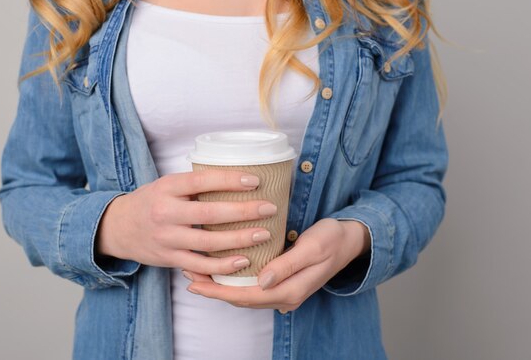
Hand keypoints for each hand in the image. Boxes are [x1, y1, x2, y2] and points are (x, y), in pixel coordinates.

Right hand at [96, 169, 278, 275]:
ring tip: (264, 234)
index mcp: (167, 187)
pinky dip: (222, 266)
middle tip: (269, 208)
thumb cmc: (151, 201)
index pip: (201, 181)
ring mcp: (167, 238)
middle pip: (210, 213)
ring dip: (239, 240)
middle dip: (244, 212)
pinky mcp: (169, 258)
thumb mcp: (167, 185)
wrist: (118, 227)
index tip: (254, 181)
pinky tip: (242, 261)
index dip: (229, 180)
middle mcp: (165, 212)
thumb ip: (194, 184)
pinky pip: (199, 265)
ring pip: (208, 242)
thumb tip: (237, 178)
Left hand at [183, 218, 369, 312]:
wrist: (350, 239)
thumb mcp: (312, 248)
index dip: (217, 290)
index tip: (194, 281)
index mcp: (289, 290)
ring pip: (245, 294)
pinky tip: (222, 270)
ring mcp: (284, 292)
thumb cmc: (331, 238)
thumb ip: (287, 265)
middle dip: (213, 289)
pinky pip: (252, 288)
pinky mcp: (283, 282)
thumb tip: (261, 281)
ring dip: (220, 286)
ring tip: (198, 272)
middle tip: (187, 274)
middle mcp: (284, 296)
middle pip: (240, 298)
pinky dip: (233, 281)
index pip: (244, 296)